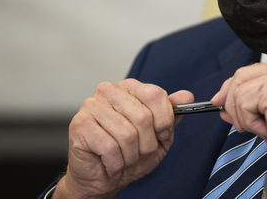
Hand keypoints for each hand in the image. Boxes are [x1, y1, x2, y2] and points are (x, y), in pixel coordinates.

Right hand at [55, 79, 193, 198]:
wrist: (102, 178)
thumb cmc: (128, 154)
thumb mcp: (158, 135)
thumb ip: (171, 115)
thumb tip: (186, 96)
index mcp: (129, 88)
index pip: (156, 95)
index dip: (164, 121)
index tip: (161, 134)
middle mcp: (109, 91)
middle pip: (143, 116)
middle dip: (147, 143)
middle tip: (139, 151)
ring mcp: (91, 106)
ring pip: (127, 134)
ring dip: (131, 155)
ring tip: (124, 157)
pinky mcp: (79, 125)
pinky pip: (110, 147)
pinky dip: (116, 163)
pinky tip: (111, 163)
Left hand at [210, 60, 266, 185]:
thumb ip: (252, 103)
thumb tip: (225, 101)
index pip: (255, 71)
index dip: (235, 87)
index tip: (223, 101)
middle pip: (243, 74)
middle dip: (231, 100)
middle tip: (238, 122)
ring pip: (240, 90)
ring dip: (244, 116)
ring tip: (266, 129)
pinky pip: (244, 102)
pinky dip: (249, 121)